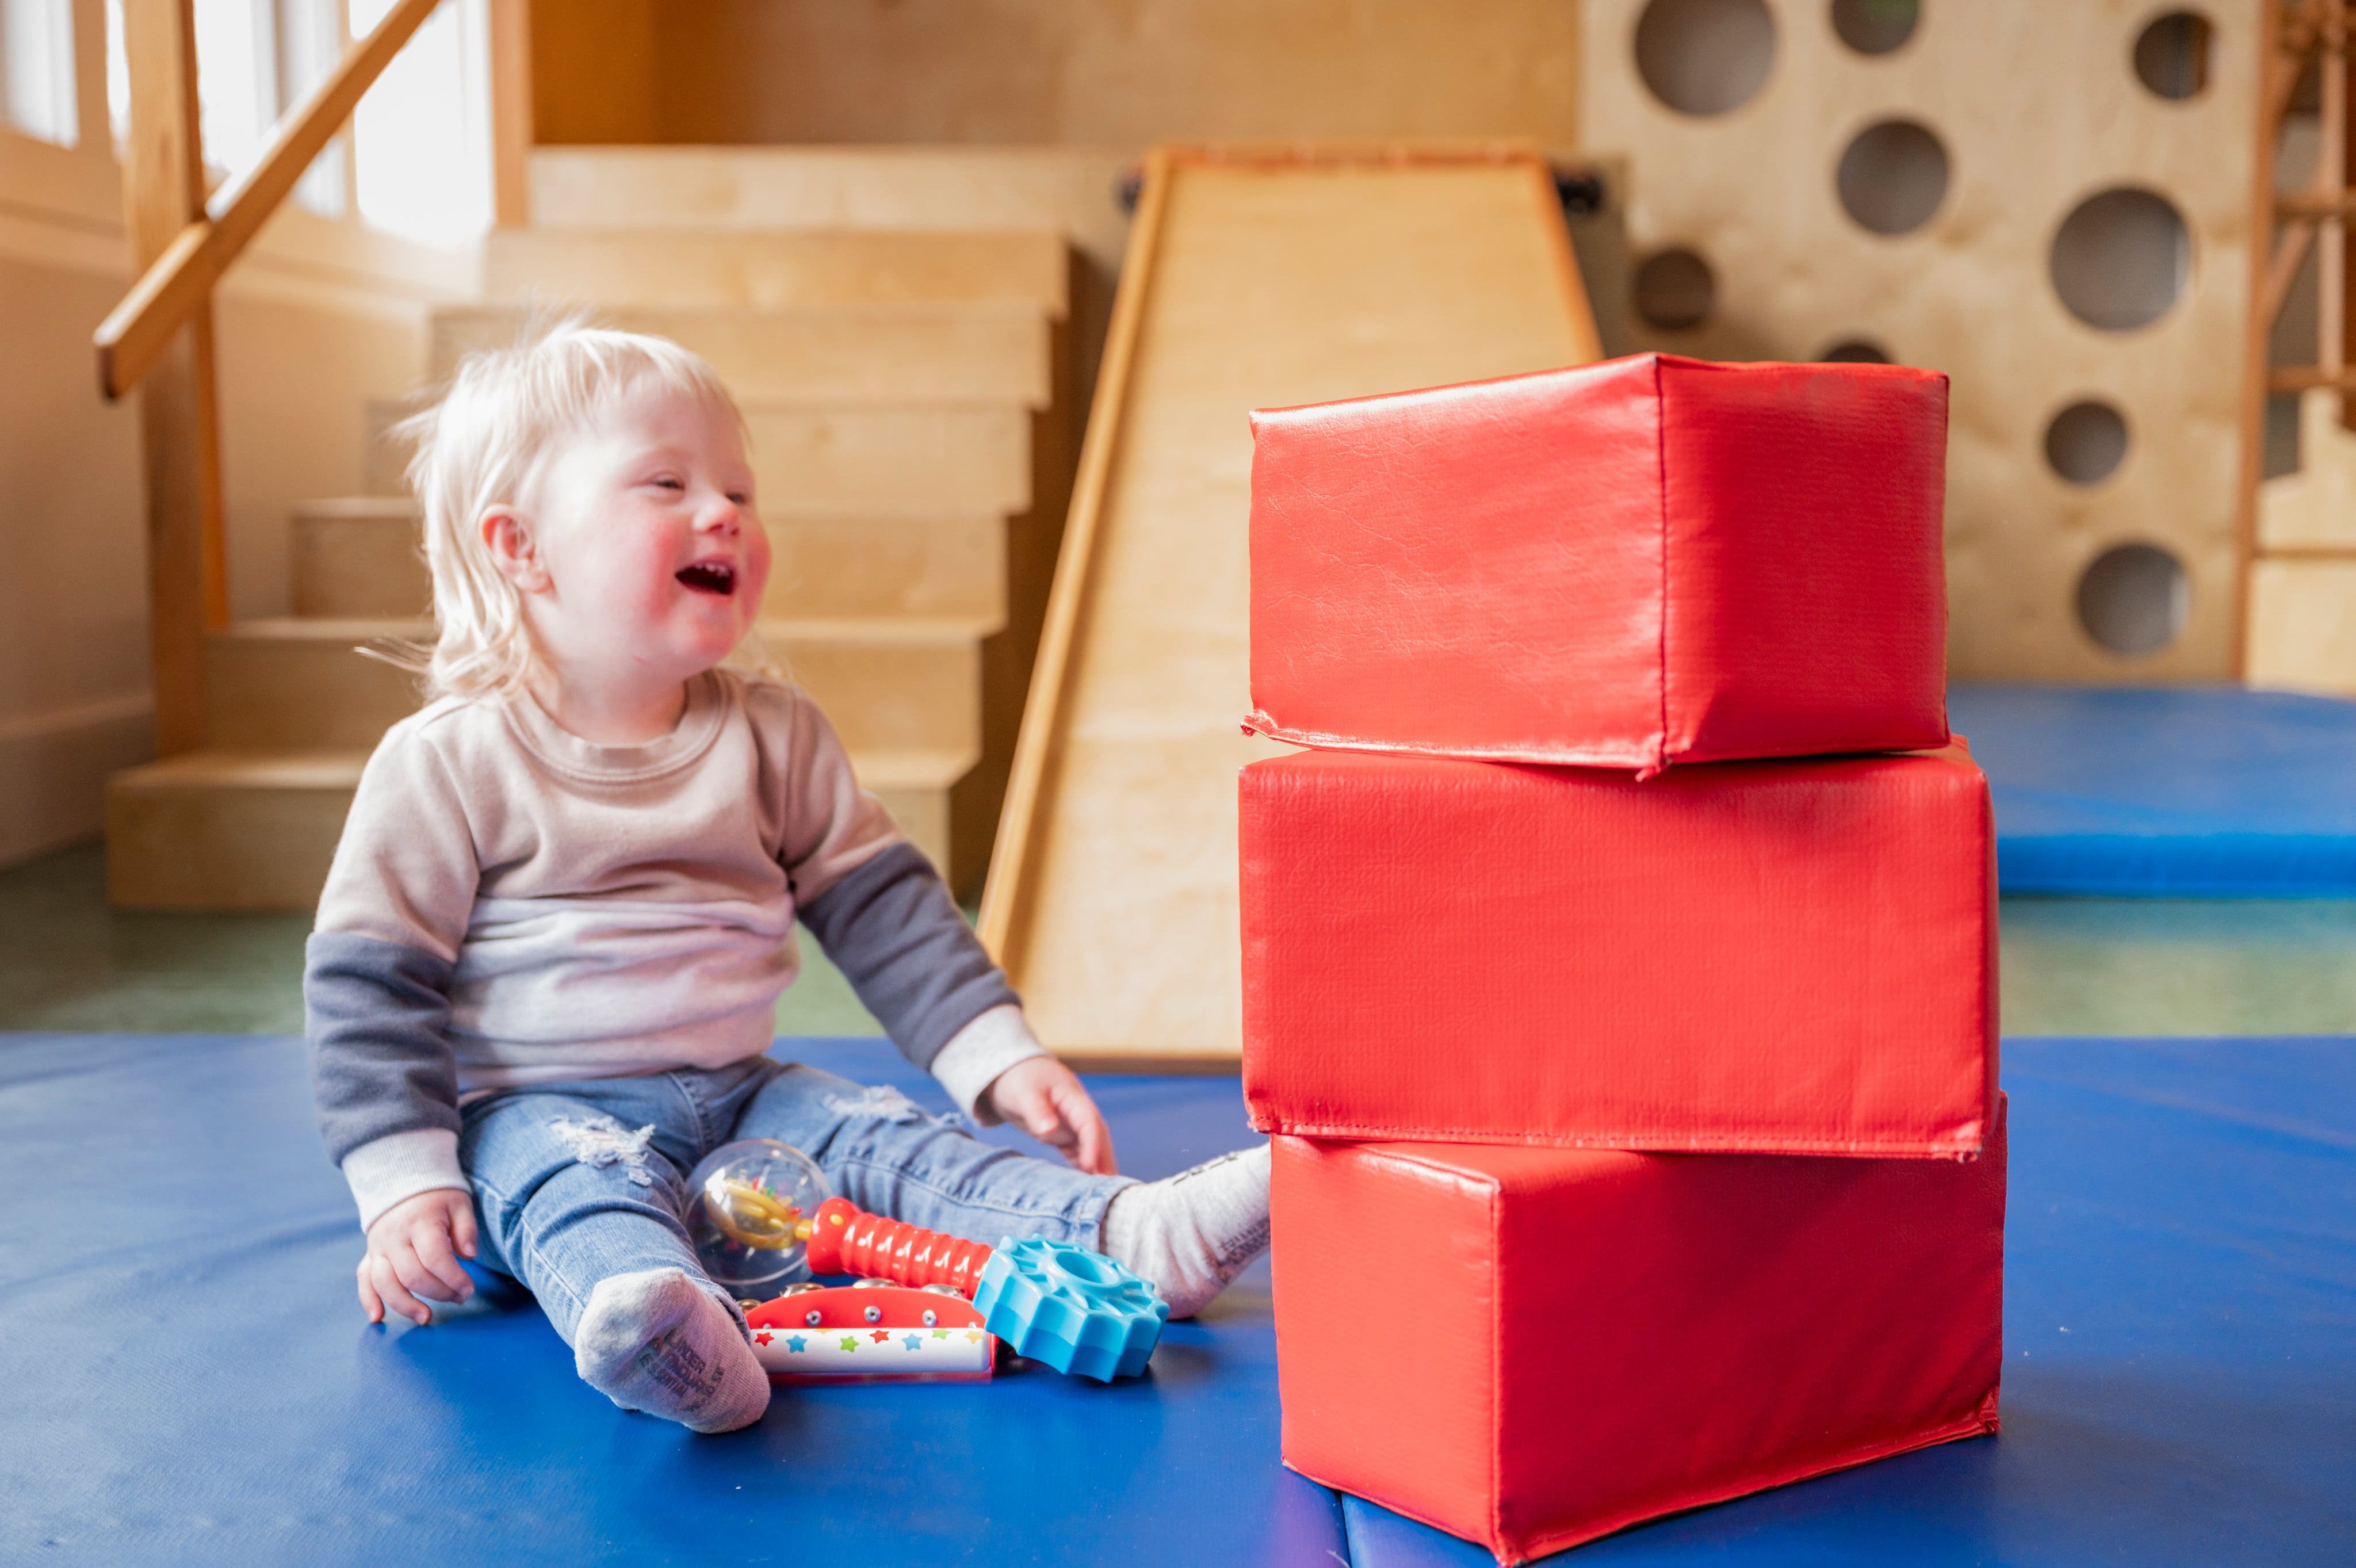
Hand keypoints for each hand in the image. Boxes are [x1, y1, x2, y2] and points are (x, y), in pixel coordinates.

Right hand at [358, 1187, 478, 1325]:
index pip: (435, 1258)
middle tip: (459, 1298)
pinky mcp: (369, 1256)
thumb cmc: (437, 1198)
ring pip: (385, 1283)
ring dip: (405, 1305)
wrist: (402, 1182)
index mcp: (420, 1222)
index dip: (454, 1278)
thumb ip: (466, 1229)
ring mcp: (378, 1248)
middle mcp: (394, 1237)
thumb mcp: (459, 1204)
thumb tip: (470, 1255)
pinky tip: (378, 1317)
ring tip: (426, 1318)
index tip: (469, 1289)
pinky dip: (369, 1300)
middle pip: (412, 1275)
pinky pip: (364, 1280)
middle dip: (438, 1293)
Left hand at [985, 1056, 1117, 1175]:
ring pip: (1091, 1147)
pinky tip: (1086, 1186)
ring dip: (1098, 1167)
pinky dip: (1083, 1168)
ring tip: (1104, 1193)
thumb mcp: (1024, 1091)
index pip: (1090, 1123)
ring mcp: (1072, 1124)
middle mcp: (1078, 1112)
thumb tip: (1049, 1130)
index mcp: (1073, 1098)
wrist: (1011, 1072)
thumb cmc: (1019, 1078)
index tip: (1089, 1166)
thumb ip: (1037, 1110)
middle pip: (1098, 1137)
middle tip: (1111, 1187)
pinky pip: (1077, 1152)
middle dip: (1104, 1160)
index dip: (1092, 1144)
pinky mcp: (1063, 1134)